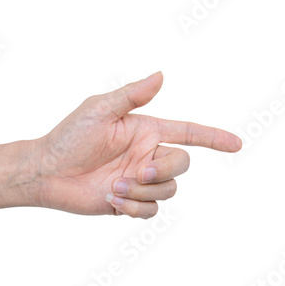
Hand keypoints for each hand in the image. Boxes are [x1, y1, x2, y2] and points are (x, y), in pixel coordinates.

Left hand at [35, 72, 240, 218]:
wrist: (47, 171)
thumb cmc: (69, 136)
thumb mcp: (99, 109)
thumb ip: (131, 95)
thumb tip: (161, 75)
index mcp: (145, 131)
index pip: (188, 133)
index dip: (213, 138)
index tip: (237, 144)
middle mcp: (146, 155)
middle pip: (181, 165)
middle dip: (165, 170)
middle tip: (140, 171)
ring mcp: (139, 180)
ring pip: (168, 190)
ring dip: (141, 190)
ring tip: (112, 186)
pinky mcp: (129, 202)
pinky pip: (150, 210)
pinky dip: (133, 207)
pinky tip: (111, 199)